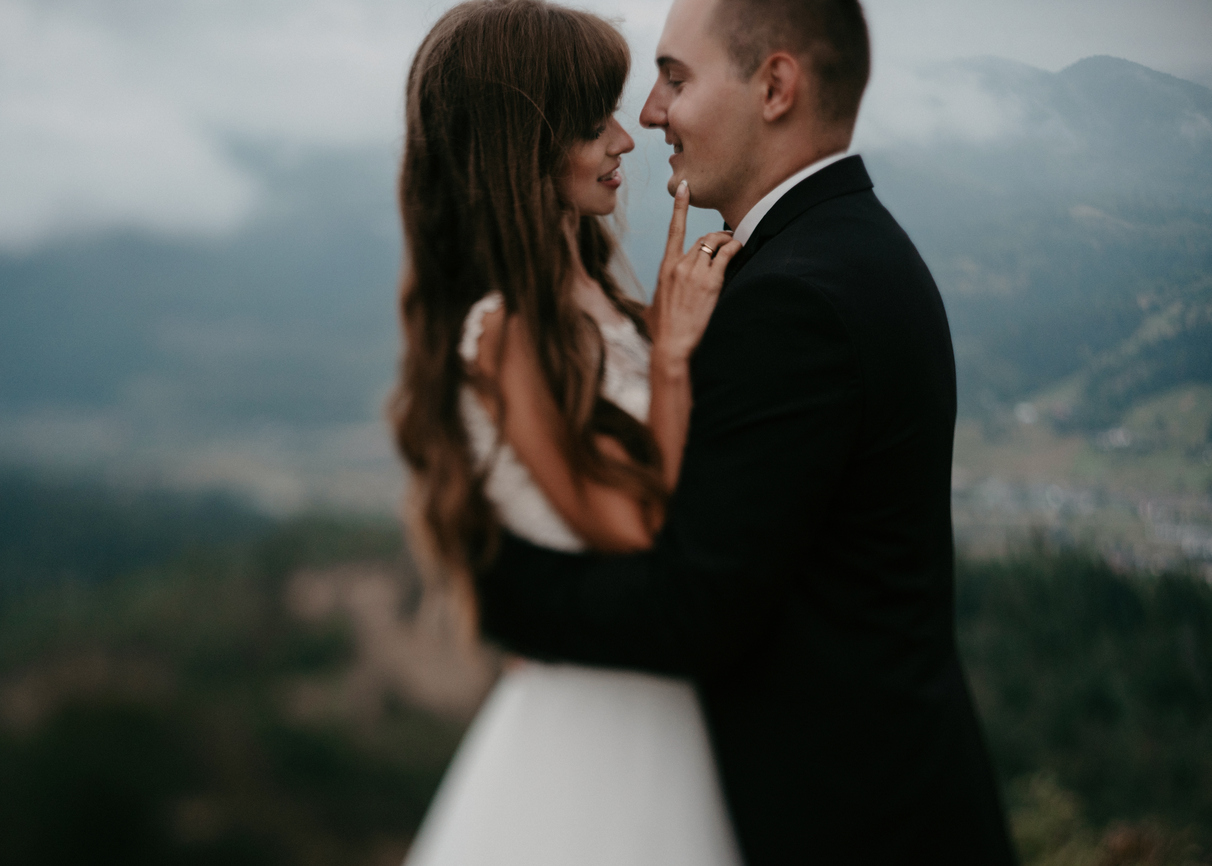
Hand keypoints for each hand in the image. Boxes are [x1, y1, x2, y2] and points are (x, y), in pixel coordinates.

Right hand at [650, 181, 742, 366]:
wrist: (672, 345)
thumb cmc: (662, 332)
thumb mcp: (653, 310)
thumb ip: (655, 301)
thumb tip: (649, 309)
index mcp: (665, 268)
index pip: (674, 230)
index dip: (680, 206)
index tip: (684, 188)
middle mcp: (679, 265)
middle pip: (702, 238)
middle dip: (716, 236)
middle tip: (727, 238)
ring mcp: (695, 273)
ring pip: (715, 244)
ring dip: (727, 240)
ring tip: (736, 243)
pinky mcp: (711, 282)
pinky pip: (726, 255)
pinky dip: (735, 248)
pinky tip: (740, 248)